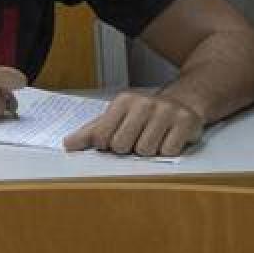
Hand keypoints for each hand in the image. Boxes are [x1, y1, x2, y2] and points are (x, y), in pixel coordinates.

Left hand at [64, 90, 203, 156]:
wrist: (184, 101)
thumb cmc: (144, 115)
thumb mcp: (116, 118)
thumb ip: (91, 133)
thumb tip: (68, 145)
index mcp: (122, 101)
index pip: (101, 136)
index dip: (106, 145)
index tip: (113, 140)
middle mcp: (143, 103)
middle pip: (122, 145)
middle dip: (128, 149)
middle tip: (137, 139)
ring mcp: (165, 111)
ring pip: (146, 150)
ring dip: (149, 151)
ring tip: (154, 138)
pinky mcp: (185, 122)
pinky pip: (168, 151)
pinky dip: (167, 151)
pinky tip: (168, 139)